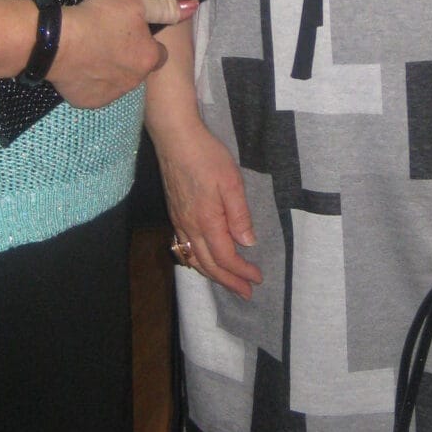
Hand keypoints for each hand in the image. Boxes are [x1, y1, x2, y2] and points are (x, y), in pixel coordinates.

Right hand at [48, 0, 194, 109]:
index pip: (159, 53)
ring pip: (116, 81)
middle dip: (127, 57)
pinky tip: (79, 66)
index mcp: (149, 59)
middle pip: (137, 68)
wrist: (56, 43)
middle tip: (108, 39)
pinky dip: (89, 81)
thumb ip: (165, 8)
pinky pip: (94, 91)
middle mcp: (134, 82)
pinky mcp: (89, 102)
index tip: (131, 32)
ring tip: (91, 51)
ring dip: (109, 69)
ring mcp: (111, 95)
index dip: (147, 42)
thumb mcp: (135, 5)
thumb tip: (192, 6)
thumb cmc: (98, 20)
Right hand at [157, 121, 262, 298]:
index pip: (225, 257)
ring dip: (212, 275)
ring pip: (194, 259)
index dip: (241, 272)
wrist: (175, 138)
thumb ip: (239, 215)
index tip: (257, 279)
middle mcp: (189, 227)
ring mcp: (179, 221)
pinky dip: (197, 261)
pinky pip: (184, 247)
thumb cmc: (206, 156)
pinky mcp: (174, 213)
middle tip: (246, 293)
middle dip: (228, 282)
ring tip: (227, 282)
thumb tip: (247, 243)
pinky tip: (204, 260)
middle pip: (208, 265)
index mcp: (207, 221)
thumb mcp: (232, 183)